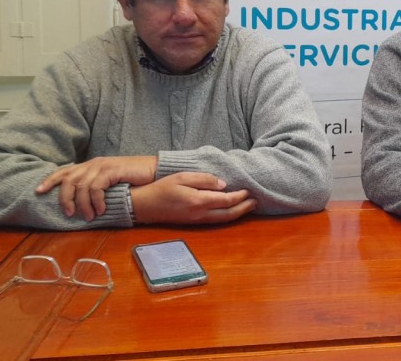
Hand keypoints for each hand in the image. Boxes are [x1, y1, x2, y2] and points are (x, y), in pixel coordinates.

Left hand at [35, 155, 157, 219]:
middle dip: (65, 198)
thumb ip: (96, 186)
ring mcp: (102, 165)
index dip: (49, 180)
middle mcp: (93, 163)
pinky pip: (96, 187)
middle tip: (70, 213)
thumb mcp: (110, 182)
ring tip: (90, 216)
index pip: (64, 171)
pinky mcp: (112, 170)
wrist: (154, 170)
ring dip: (83, 205)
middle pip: (68, 180)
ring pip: (81, 186)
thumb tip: (81, 202)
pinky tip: (101, 209)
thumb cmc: (134, 179)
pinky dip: (96, 201)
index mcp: (90, 165)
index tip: (38, 191)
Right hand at [131, 172, 256, 224]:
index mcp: (199, 201)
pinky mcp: (194, 222)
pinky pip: (216, 221)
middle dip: (244, 207)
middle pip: (229, 214)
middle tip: (256, 200)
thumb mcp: (182, 177)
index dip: (240, 196)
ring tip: (250, 206)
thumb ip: (204, 179)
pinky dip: (228, 216)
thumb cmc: (161, 188)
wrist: (144, 206)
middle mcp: (200, 214)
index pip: (226, 200)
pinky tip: (232, 211)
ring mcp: (197, 220)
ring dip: (238, 213)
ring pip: (223, 220)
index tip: (249, 189)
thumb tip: (223, 184)